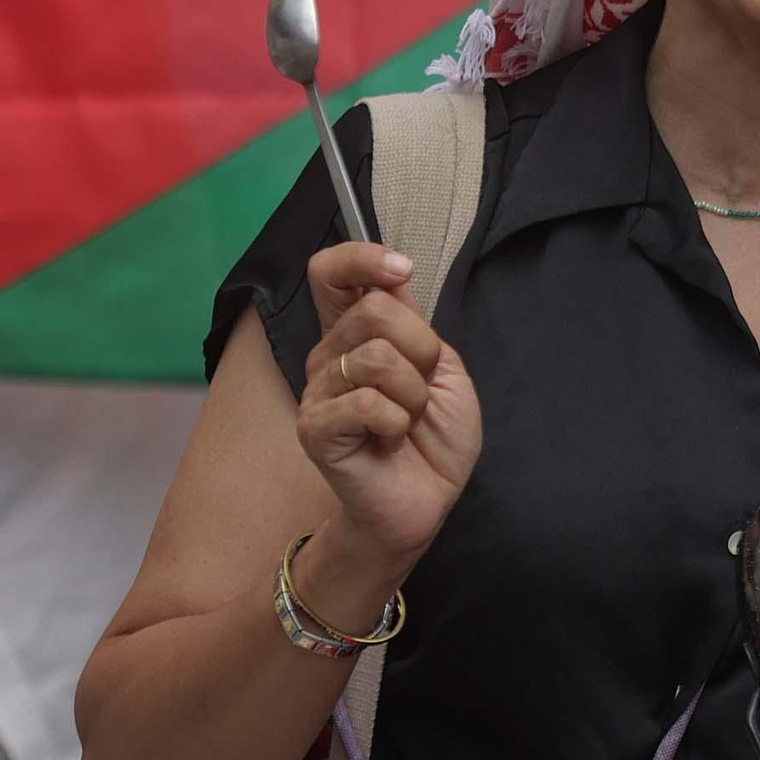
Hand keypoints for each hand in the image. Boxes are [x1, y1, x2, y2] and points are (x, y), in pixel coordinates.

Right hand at [298, 242, 482, 571]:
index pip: (331, 273)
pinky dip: (397, 423)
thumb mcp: (444, 370)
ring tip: (405, 422)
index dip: (361, 257)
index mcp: (357, 334)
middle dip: (419, 348)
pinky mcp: (316, 428)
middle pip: (373, 309)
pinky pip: (367, 402)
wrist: (425, 502)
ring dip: (412, 395)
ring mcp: (318, 391)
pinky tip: (389, 441)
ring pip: (376, 357)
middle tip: (421, 389)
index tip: (400, 269)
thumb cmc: (434, 439)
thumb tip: (391, 280)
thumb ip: (416, 325)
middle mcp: (329, 355)